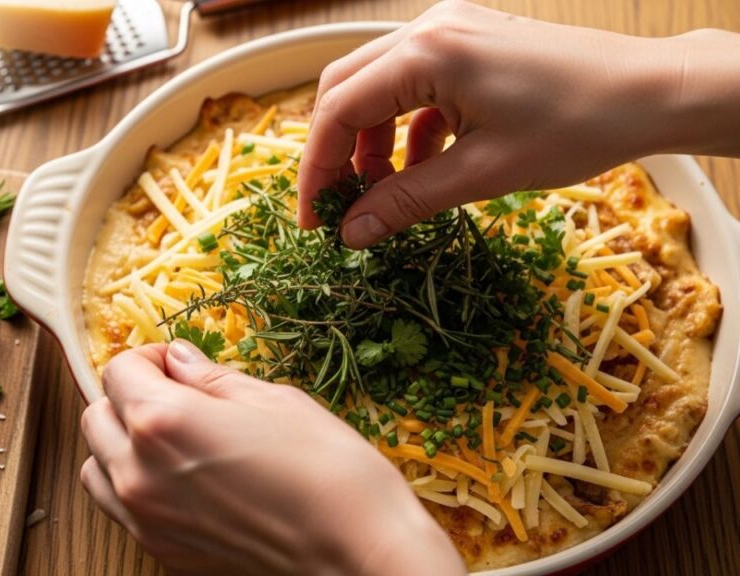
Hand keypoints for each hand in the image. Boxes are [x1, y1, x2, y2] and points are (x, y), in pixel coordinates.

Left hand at [80, 340, 465, 575]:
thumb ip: (212, 379)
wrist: (356, 553)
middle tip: (173, 392)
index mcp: (164, 421)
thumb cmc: (328, 471)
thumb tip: (179, 359)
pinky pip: (119, 508)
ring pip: (97, 465)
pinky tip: (177, 477)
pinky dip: (131, 483)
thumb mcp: (274, 401)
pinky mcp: (162, 551)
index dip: (147, 357)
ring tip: (168, 437)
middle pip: (96, 416)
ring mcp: (146, 519)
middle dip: (127, 396)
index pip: (118, 372)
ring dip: (119, 442)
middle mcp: (140, 472)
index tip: (174, 362)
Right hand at [297, 0, 739, 247]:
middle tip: (339, 207)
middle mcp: (429, 29)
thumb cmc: (576, 128)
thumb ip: (407, 201)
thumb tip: (351, 234)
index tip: (314, 220)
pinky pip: (414, 84)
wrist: (651, 92)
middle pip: (347, 89)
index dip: (318, 170)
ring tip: (385, 191)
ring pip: (378, 86)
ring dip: (371, 140)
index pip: (339, 110)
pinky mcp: (469, 43)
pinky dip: (406, 127)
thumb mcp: (482, 173)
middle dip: (336, 152)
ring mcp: (450, 30)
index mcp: (427, 53)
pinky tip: (423, 165)